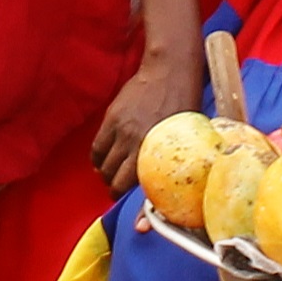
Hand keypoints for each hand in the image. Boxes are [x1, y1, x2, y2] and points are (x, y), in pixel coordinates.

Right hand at [92, 53, 197, 193]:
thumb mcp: (185, 134)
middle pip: (115, 178)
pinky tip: (101, 161)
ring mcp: (121, 130)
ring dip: (104, 174)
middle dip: (114, 189)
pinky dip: (97, 158)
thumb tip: (167, 175)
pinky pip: (97, 146)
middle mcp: (136, 142)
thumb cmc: (185, 101)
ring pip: (103, 164)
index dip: (131, 201)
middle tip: (117, 190)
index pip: (135, 185)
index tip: (131, 209)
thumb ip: (170, 155)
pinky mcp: (112, 118)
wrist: (170, 71)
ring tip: (109, 176)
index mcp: (156, 150)